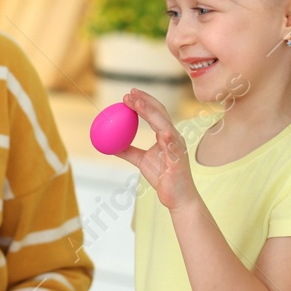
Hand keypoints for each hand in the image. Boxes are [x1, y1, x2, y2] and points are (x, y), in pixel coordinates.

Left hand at [115, 88, 197, 210]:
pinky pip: (173, 147)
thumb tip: (111, 144)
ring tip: (138, 103)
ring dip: (151, 113)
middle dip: (145, 101)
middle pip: (160, 113)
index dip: (142, 102)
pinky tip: (161, 132)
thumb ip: (128, 150)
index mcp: (165, 135)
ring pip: (165, 125)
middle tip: (129, 93)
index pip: (154, 113)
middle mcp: (173, 137)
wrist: (176, 196)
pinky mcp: (179, 160)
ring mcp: (177, 147)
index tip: (128, 94)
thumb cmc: (162, 176)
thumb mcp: (140, 160)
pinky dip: (168, 138)